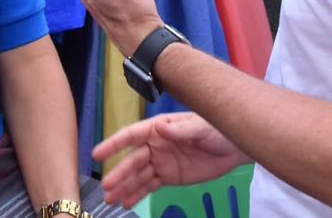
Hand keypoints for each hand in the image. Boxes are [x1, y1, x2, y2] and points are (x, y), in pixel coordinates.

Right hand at [93, 113, 245, 207]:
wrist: (233, 148)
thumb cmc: (215, 130)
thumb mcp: (200, 128)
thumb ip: (180, 131)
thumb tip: (161, 129)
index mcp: (158, 129)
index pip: (131, 136)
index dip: (113, 145)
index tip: (97, 154)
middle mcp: (155, 146)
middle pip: (133, 161)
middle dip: (119, 174)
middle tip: (106, 187)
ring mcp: (161, 163)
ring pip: (138, 176)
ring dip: (124, 187)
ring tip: (111, 200)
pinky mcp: (169, 177)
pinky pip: (150, 187)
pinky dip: (138, 195)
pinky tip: (127, 203)